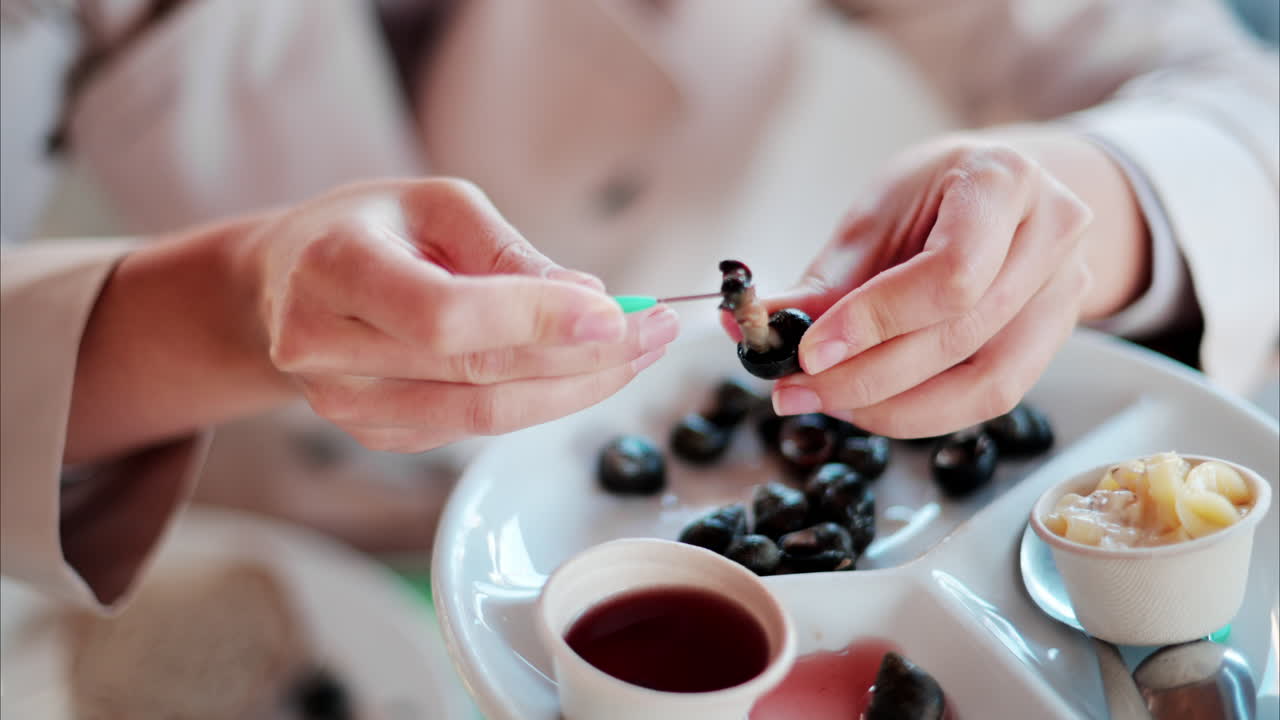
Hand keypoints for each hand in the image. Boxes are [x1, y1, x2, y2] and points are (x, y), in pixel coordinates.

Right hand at [246, 179, 676, 451]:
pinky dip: (539, 402)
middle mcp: (326, 349)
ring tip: (639, 353)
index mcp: (333, 270)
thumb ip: (507, 254)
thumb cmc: (365, 230)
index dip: (535, 320)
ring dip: (575, 390)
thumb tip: (589, 302)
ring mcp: (345, 405)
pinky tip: (583, 372)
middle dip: (582, 357)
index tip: (616, 312)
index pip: (444, 315)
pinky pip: (472, 429)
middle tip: (656, 331)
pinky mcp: (375, 435)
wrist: (282, 288)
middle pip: (475, 374)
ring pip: (483, 416)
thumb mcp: (433, 205)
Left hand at [732, 138, 1093, 437]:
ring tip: (826, 402)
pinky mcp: (1057, 338)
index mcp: (1004, 179)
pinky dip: (923, 414)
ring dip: (893, 408)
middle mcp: (1052, 232)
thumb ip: (823, 280)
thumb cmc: (933, 196)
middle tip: (794, 390)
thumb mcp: (875, 216)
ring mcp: (1066, 288)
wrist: (1006, 196)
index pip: (950, 272)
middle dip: (865, 376)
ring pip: (984, 383)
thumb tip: (745, 330)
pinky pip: (992, 398)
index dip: (875, 320)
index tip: (808, 350)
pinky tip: (870, 407)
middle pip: (961, 335)